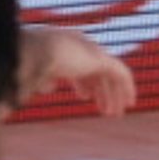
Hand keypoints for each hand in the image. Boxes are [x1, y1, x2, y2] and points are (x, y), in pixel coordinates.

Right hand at [22, 26, 136, 115]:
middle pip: (96, 70)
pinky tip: (130, 102)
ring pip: (110, 74)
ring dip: (114, 93)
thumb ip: (42, 79)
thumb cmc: (28, 65)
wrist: (37, 52)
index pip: (80, 63)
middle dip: (101, 90)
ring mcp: (92, 51)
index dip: (83, 81)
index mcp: (65, 47)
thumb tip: (48, 86)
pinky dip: (127, 87)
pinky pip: (121, 73)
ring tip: (115, 113)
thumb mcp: (34, 75)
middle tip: (105, 109)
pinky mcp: (102, 59)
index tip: (85, 97)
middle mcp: (81, 46)